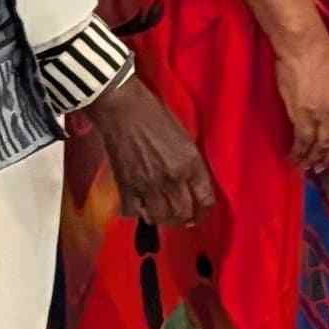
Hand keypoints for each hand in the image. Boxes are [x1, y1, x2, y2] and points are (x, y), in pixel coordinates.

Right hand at [80, 72, 215, 229]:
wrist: (123, 109)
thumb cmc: (155, 115)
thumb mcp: (185, 137)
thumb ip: (191, 162)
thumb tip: (192, 183)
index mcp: (191, 162)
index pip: (205, 198)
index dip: (204, 210)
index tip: (201, 212)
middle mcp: (172, 177)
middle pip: (183, 213)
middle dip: (185, 219)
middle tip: (184, 219)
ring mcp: (148, 183)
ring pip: (160, 217)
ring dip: (163, 219)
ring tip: (164, 214)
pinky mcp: (125, 184)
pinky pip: (133, 211)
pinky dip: (138, 213)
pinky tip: (141, 207)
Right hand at [268, 24, 328, 171]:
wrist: (305, 47)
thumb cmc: (320, 56)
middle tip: (321, 167)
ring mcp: (324, 115)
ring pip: (321, 145)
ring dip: (313, 159)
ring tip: (306, 168)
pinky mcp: (304, 115)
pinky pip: (303, 141)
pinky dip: (299, 152)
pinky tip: (294, 158)